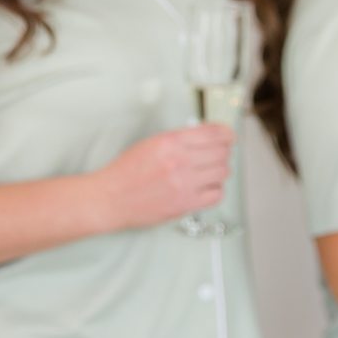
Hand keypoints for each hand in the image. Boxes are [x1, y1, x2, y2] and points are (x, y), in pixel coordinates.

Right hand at [90, 124, 234, 230]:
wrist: (108, 199)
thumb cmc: (126, 171)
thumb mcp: (152, 143)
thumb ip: (181, 139)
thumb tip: (211, 137)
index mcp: (171, 142)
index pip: (215, 133)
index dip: (227, 134)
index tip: (229, 137)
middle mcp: (180, 161)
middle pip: (222, 153)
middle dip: (222, 153)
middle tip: (215, 157)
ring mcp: (184, 183)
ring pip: (223, 172)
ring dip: (219, 171)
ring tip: (207, 173)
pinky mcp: (185, 204)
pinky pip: (217, 195)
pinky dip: (215, 190)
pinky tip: (204, 188)